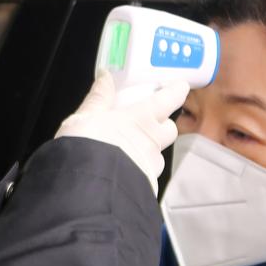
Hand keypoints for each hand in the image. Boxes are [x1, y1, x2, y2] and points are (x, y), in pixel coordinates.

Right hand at [55, 72, 188, 193]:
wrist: (89, 188)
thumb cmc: (87, 147)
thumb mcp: (85, 116)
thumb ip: (98, 97)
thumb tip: (105, 77)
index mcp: (140, 119)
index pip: (167, 100)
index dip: (176, 92)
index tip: (179, 86)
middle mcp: (151, 141)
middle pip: (170, 129)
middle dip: (163, 125)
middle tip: (149, 122)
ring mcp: (151, 166)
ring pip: (157, 155)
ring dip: (148, 152)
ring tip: (127, 153)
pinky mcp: (146, 186)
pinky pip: (146, 176)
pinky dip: (138, 173)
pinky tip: (122, 173)